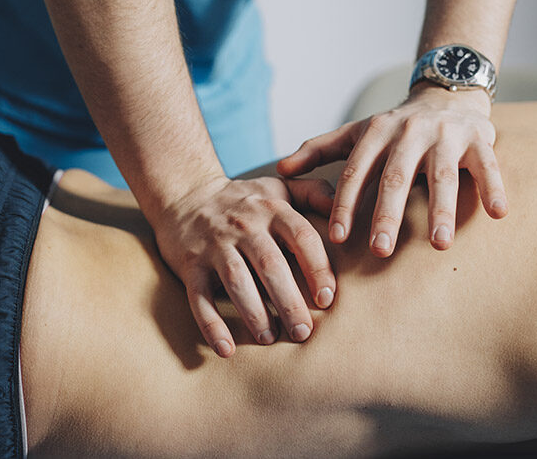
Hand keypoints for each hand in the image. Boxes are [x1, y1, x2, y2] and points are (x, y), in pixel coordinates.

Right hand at [153, 176, 335, 356]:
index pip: (301, 236)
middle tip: (304, 332)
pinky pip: (199, 297)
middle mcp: (244, 225)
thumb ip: (315, 192)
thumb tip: (353, 203)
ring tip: (270, 339)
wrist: (183, 195)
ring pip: (237, 281)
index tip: (327, 298)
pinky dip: (211, 324)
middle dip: (289, 301)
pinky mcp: (190, 264)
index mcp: (272, 209)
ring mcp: (214, 245)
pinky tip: (226, 349)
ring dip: (254, 313)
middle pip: (270, 265)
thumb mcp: (279, 189)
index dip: (316, 267)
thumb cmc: (244, 200)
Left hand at [277, 85, 506, 256]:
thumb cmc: (395, 127)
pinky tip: (499, 213)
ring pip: (442, 175)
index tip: (336, 238)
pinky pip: (488, 165)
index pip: (356, 171)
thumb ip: (319, 150)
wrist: (447, 93)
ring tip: (440, 245)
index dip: (345, 204)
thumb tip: (278, 170)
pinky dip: (494, 187)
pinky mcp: (480, 138)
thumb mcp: (357, 133)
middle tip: (380, 251)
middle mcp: (410, 131)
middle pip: (396, 177)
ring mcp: (446, 135)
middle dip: (387, 214)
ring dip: (441, 209)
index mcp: (377, 132)